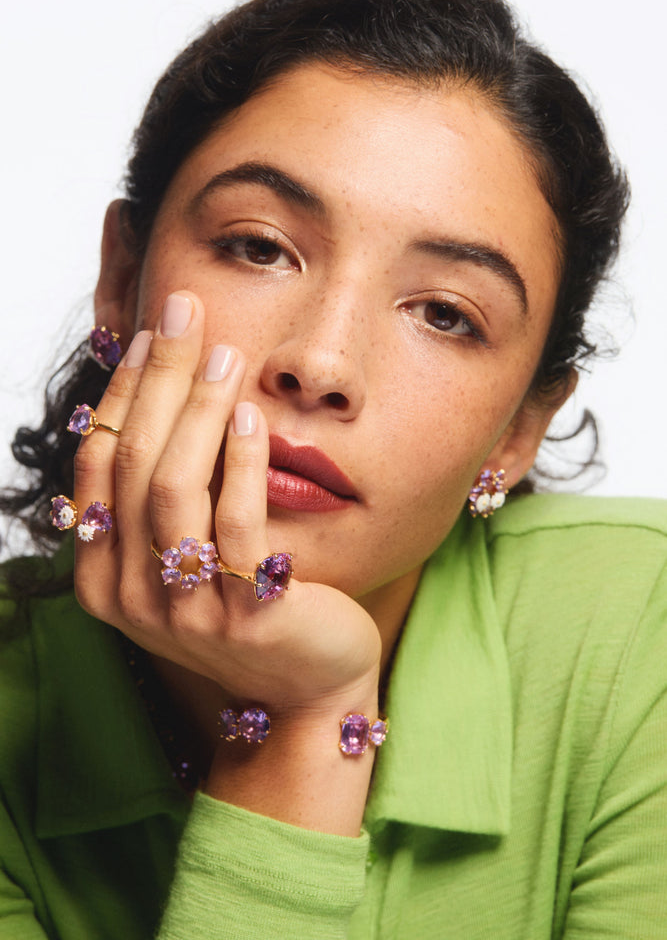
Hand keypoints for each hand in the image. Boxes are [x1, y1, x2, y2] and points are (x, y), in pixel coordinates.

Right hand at [73, 292, 381, 711]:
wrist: (307, 688)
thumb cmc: (250, 611)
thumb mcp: (189, 556)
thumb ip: (166, 496)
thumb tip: (162, 393)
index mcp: (103, 577)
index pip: (100, 463)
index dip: (124, 392)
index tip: (150, 334)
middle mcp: (130, 596)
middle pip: (134, 462)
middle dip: (158, 378)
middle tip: (184, 312)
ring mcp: (183, 610)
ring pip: (175, 486)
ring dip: (200, 409)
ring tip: (227, 354)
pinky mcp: (243, 614)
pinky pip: (237, 523)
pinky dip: (243, 462)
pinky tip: (256, 417)